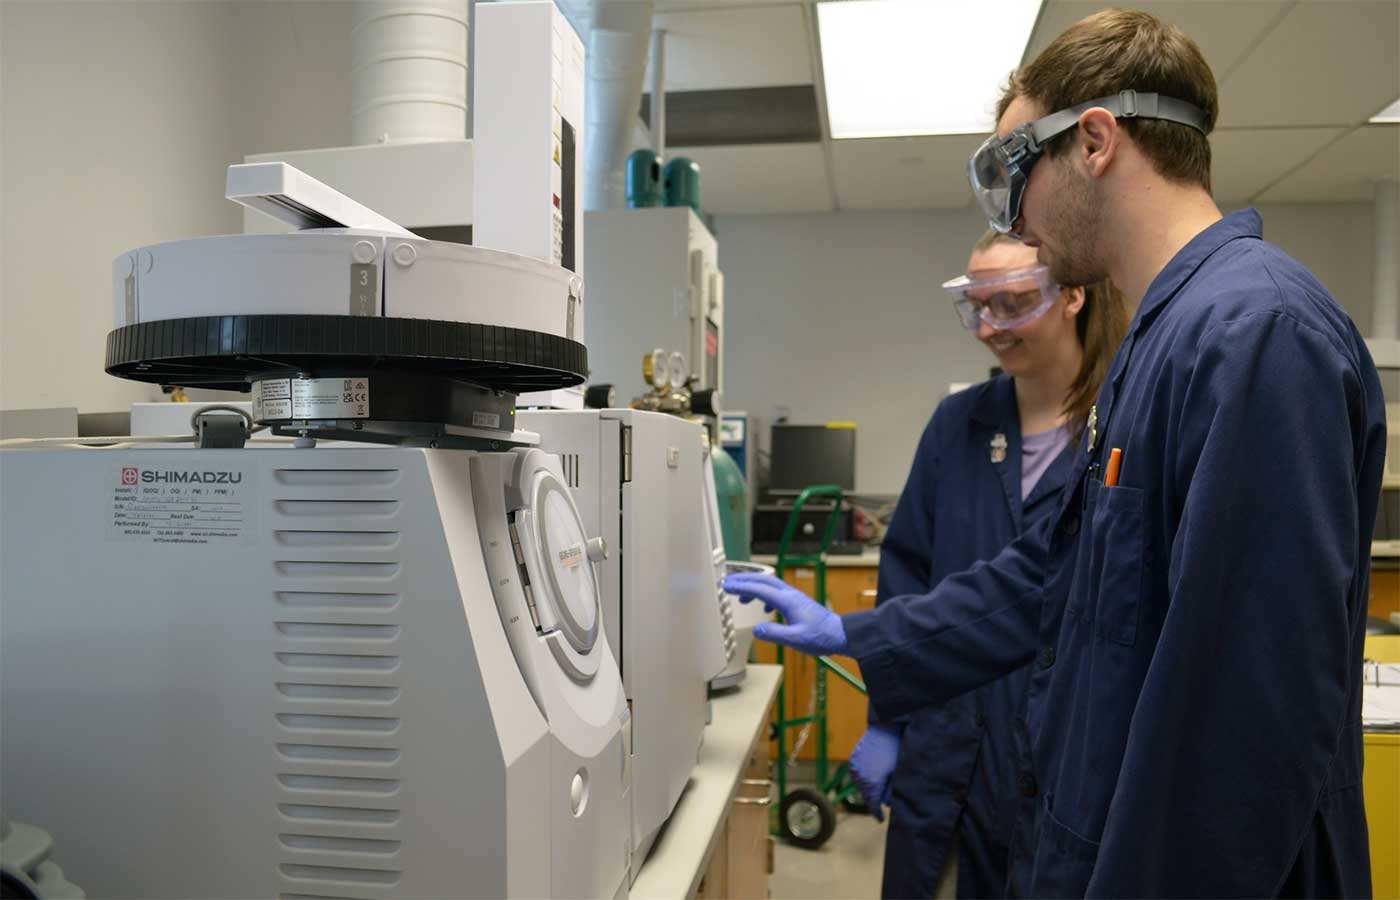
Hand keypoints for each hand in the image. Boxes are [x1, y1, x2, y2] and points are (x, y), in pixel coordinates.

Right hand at [721, 572, 846, 655]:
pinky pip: (776, 592)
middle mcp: (790, 595)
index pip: (760, 589)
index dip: (741, 587)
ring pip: (770, 584)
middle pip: (764, 579)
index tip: (726, 586)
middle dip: (745, 579)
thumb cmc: (821, 637)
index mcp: (788, 601)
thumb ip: (775, 634)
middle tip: (728, 583)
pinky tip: (763, 608)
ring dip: (754, 586)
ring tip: (741, 597)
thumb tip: (757, 630)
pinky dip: (765, 595)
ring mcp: (795, 597)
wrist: (840, 634)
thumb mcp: (796, 639)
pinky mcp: (798, 603)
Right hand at [849, 723, 900, 821]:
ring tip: (876, 789)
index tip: (881, 819)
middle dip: (873, 801)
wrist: (885, 729)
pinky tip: (870, 777)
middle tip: (879, 805)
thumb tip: (887, 804)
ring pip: (860, 786)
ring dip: (867, 789)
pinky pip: (856, 775)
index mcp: (873, 785)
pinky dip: (862, 778)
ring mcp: (855, 769)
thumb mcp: (897, 774)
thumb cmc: (895, 752)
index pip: (873, 806)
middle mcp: (861, 779)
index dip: (877, 814)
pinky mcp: (852, 760)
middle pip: (866, 797)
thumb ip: (891, 792)